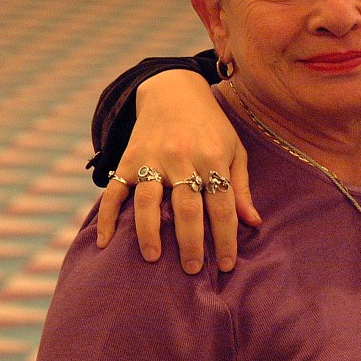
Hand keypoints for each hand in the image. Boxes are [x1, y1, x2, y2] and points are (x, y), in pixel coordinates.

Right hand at [96, 70, 258, 272]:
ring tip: (153, 259)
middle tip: (191, 270)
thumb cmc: (211, 126)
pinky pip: (114, 191)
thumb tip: (253, 223)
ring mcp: (152, 159)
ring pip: (148, 201)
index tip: (225, 265)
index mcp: (212, 158)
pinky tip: (106, 242)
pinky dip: (107, 217)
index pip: (222, 205)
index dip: (225, 237)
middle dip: (191, 242)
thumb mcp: (234, 150)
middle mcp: (182, 159)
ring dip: (149, 232)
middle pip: (187, 207)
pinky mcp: (128, 159)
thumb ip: (240, 187)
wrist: (174, 90)